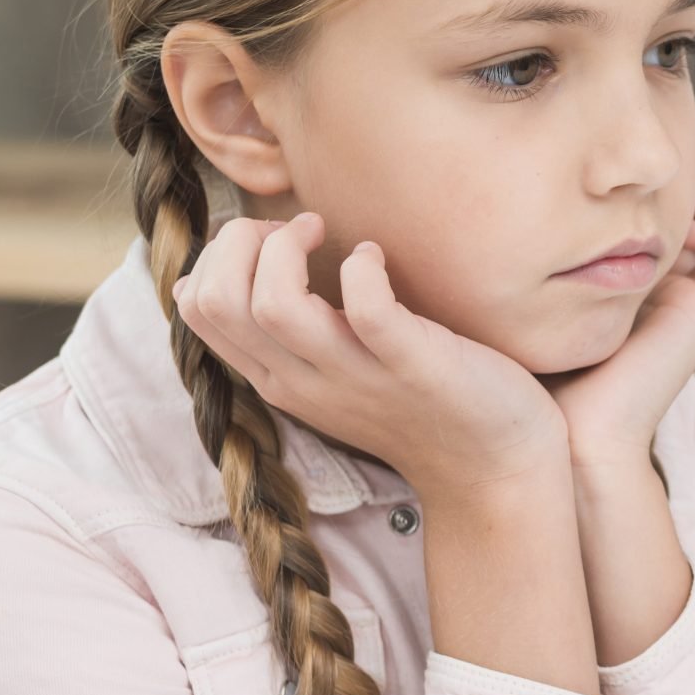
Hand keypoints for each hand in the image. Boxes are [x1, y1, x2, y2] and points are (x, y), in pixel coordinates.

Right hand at [173, 212, 565, 499]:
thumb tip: (205, 276)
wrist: (495, 466)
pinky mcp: (412, 368)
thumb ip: (279, 337)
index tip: (269, 238)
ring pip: (272, 304)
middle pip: (219, 301)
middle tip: (293, 227)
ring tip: (322, 230)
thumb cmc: (418, 404)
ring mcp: (356, 377)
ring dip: (287, 248)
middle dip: (239, 241)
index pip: (199, 310)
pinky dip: (363, 268)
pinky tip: (377, 257)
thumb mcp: (328, 373)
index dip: (219, 254)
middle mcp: (304, 381)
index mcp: (278, 378)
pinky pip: (366, 309)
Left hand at [546, 188, 694, 467]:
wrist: (575, 436)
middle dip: (664, 202)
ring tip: (653, 196)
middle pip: (688, 237)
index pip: (648, 243)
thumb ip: (533, 278)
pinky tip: (671, 228)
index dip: (631, 209)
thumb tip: (507, 228)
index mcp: (631, 306)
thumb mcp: (530, 314)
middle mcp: (668, 307)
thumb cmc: (539, 384)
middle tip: (626, 182)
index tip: (592, 189)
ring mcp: (694, 313)